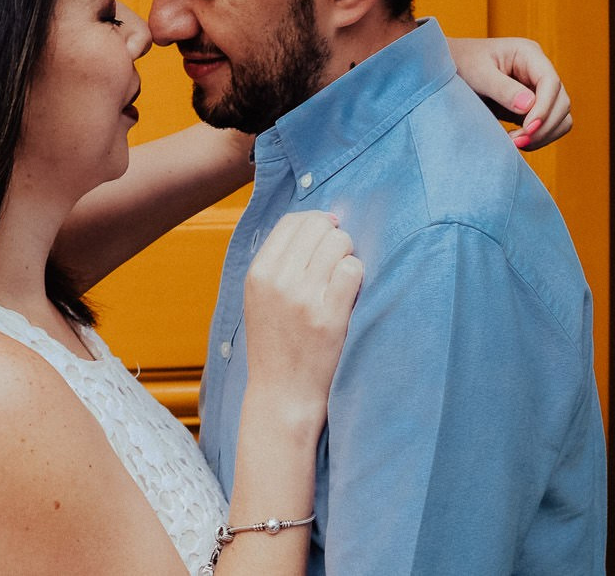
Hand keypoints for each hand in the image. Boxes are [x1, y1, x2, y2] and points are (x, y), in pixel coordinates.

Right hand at [240, 211, 362, 429]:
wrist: (281, 394)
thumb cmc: (276, 344)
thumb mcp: (261, 298)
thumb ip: (279, 262)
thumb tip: (320, 223)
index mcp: (257, 273)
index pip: (291, 222)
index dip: (316, 221)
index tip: (329, 232)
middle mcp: (276, 281)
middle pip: (317, 227)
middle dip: (334, 237)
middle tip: (338, 259)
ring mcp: (302, 298)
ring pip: (338, 244)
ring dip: (348, 255)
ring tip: (344, 277)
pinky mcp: (329, 317)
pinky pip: (352, 271)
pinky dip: (357, 275)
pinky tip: (351, 292)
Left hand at [446, 34, 574, 150]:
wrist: (443, 69)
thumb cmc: (459, 62)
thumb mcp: (476, 72)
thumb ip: (501, 88)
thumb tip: (529, 106)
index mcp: (528, 54)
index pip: (551, 82)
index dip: (544, 107)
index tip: (527, 128)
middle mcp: (538, 71)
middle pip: (561, 103)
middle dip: (543, 126)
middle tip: (516, 141)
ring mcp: (537, 89)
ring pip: (560, 117)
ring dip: (543, 135)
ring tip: (513, 142)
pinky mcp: (531, 107)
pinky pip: (547, 126)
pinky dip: (537, 138)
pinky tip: (514, 141)